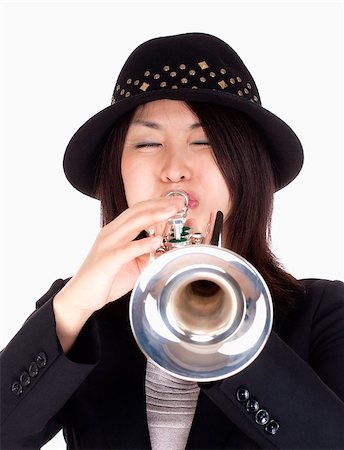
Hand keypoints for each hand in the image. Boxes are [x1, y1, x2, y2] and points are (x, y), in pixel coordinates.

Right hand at [53, 196, 183, 351]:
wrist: (81, 296)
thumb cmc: (106, 279)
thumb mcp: (132, 264)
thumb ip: (147, 255)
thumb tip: (166, 251)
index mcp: (116, 231)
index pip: (138, 211)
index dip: (157, 204)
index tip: (176, 202)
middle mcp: (111, 233)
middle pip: (137, 212)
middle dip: (159, 205)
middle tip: (179, 202)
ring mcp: (108, 245)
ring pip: (132, 224)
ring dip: (154, 216)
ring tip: (171, 212)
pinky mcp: (107, 260)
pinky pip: (127, 249)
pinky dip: (143, 244)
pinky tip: (157, 241)